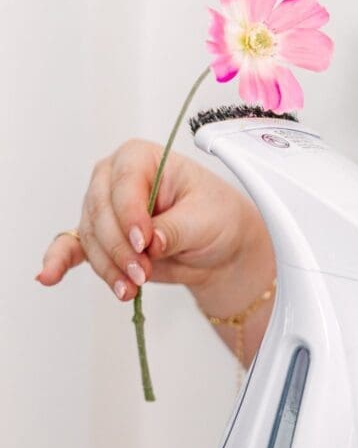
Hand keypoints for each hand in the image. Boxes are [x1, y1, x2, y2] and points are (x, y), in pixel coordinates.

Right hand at [36, 139, 253, 301]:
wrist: (219, 246)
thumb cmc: (216, 217)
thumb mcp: (205, 220)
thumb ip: (175, 230)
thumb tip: (150, 243)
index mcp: (142, 159)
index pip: (124, 183)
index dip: (130, 214)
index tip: (145, 241)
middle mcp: (115, 179)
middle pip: (101, 212)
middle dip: (120, 248)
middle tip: (142, 272)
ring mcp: (104, 209)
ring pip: (91, 238)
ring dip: (109, 267)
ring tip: (132, 289)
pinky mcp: (101, 239)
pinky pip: (72, 248)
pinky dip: (60, 261)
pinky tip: (48, 275)